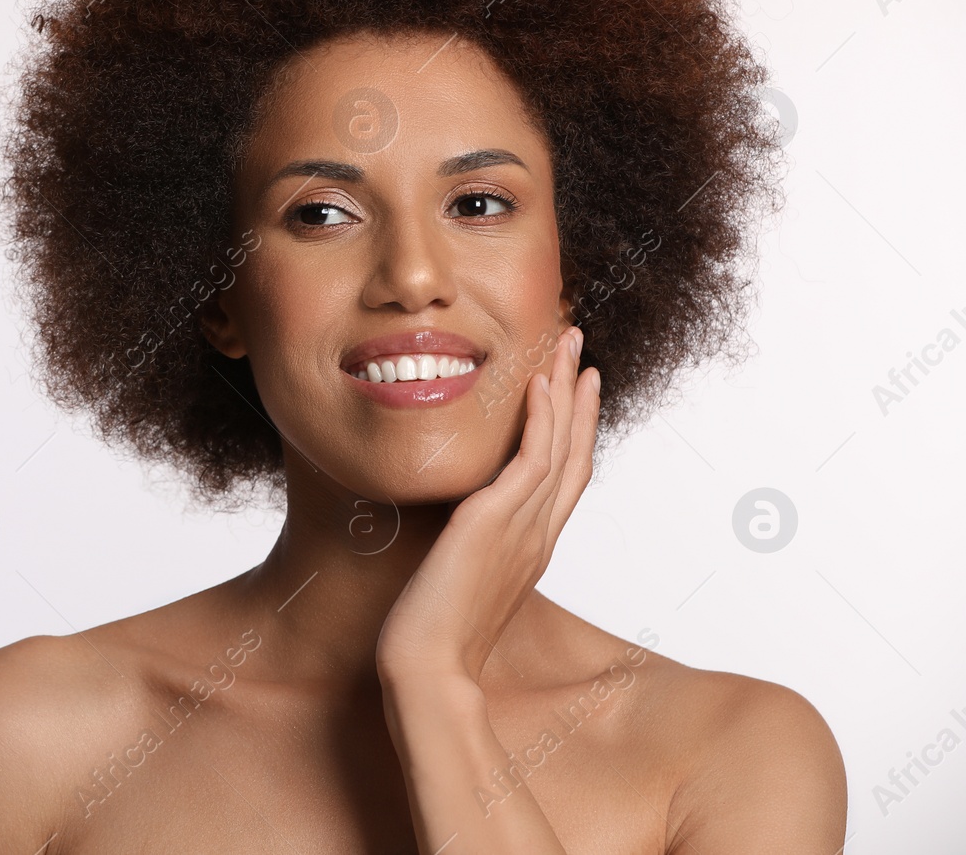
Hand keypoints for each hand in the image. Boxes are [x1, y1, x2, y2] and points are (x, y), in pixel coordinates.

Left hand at [375, 325, 600, 684]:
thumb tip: (459, 536)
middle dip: (580, 397)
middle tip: (583, 350)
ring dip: (565, 390)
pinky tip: (539, 383)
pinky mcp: (495, 522)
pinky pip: (530, 459)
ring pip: (559, 446)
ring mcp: (522, 526)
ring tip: (569, 344)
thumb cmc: (435, 637)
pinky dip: (541, 417)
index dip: (576, 431)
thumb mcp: (463, 583)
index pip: (565, 478)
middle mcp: (538, 534)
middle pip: (574, 452)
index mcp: (532, 548)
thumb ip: (473, 553)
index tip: (577, 390)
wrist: (428, 668)